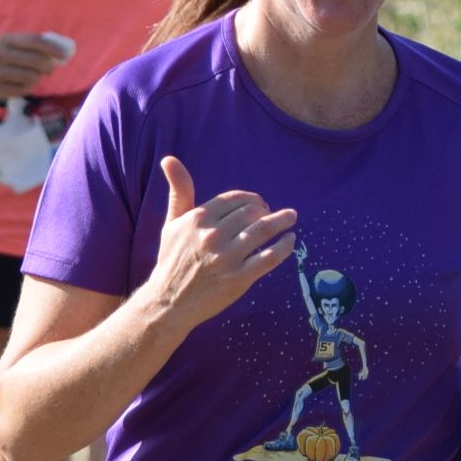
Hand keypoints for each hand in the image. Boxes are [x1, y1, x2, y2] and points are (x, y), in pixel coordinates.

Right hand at [0, 29, 73, 102]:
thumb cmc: (1, 58)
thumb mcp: (11, 45)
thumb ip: (34, 46)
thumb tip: (65, 52)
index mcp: (6, 39)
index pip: (34, 41)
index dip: (52, 48)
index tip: (64, 55)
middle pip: (36, 61)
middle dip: (48, 67)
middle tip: (49, 70)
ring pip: (31, 77)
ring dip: (37, 79)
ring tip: (32, 76)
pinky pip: (22, 90)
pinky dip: (27, 88)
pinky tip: (20, 85)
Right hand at [140, 154, 296, 335]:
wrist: (169, 301)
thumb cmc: (173, 259)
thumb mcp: (172, 223)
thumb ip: (179, 191)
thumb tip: (169, 158)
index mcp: (197, 218)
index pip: (236, 198)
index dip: (252, 199)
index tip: (260, 204)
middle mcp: (212, 235)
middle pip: (253, 212)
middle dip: (267, 210)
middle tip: (275, 214)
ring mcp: (226, 257)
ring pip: (264, 230)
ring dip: (283, 221)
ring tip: (291, 218)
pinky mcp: (239, 278)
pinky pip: (270, 257)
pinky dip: (285, 246)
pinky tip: (290, 240)